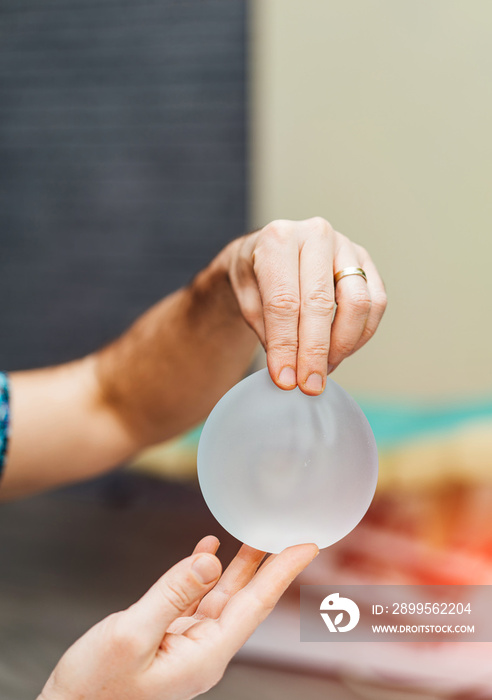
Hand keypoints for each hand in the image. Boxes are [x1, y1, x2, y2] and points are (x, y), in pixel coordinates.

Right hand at [39, 536, 317, 699]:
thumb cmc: (93, 688)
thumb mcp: (131, 635)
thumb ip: (173, 594)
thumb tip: (211, 559)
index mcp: (205, 655)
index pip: (256, 605)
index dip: (283, 573)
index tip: (307, 547)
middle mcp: (204, 650)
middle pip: (247, 599)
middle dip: (270, 565)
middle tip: (288, 532)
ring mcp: (187, 644)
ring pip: (222, 596)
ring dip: (239, 565)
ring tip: (255, 534)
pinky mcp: (168, 638)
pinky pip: (195, 599)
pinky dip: (202, 571)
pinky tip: (207, 550)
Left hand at [227, 217, 386, 394]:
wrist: (268, 251)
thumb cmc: (255, 277)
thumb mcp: (247, 301)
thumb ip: (268, 332)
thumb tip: (290, 370)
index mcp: (278, 239)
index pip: (284, 301)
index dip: (285, 346)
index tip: (285, 379)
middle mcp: (315, 235)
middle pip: (321, 303)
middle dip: (315, 352)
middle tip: (309, 384)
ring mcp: (345, 245)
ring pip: (358, 302)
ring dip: (343, 345)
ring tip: (324, 369)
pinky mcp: (365, 261)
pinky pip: (376, 302)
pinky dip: (361, 334)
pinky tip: (341, 351)